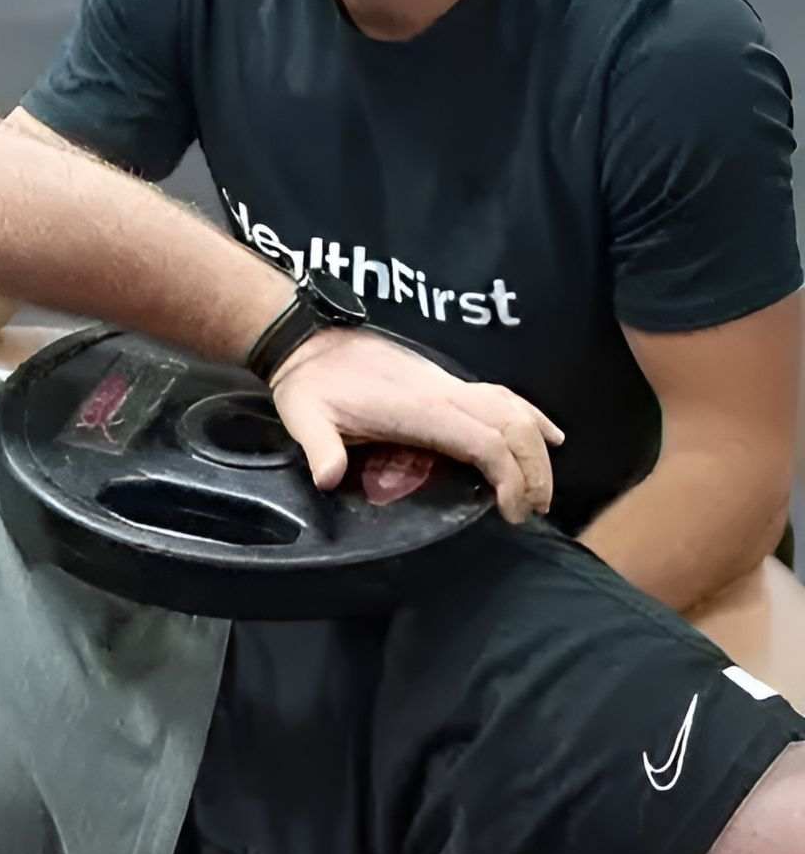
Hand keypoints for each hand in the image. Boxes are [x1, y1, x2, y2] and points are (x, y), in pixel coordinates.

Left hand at [270, 328, 564, 522]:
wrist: (309, 341)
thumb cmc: (309, 383)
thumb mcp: (304, 417)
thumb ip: (320, 448)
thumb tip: (328, 478)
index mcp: (418, 406)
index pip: (484, 440)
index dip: (509, 476)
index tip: (512, 512)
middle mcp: (444, 392)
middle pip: (512, 426)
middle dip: (534, 469)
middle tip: (535, 510)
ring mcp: (448, 384)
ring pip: (513, 409)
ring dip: (536, 447)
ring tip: (541, 489)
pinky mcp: (445, 382)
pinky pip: (501, 397)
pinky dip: (530, 417)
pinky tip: (548, 435)